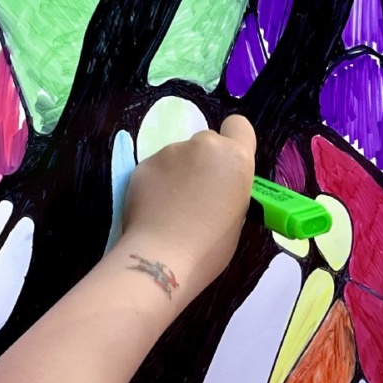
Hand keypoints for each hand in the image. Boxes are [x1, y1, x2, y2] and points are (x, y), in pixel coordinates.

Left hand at [117, 115, 256, 293]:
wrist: (162, 257)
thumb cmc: (210, 246)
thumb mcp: (238, 216)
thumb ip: (230, 188)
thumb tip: (217, 187)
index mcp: (235, 158)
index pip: (239, 125)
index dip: (234, 142)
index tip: (227, 166)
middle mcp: (203, 145)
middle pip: (207, 142)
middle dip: (204, 162)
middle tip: (198, 195)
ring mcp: (170, 151)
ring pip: (179, 155)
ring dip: (179, 173)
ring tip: (172, 208)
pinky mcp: (143, 164)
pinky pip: (157, 168)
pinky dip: (157, 183)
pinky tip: (154, 209)